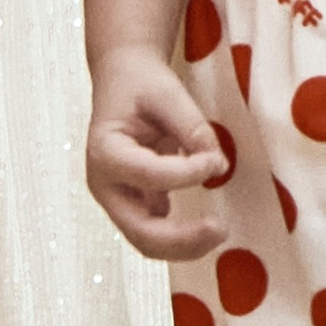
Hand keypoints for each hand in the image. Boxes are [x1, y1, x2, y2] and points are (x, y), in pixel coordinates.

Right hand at [87, 45, 228, 263]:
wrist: (125, 79)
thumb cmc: (140, 83)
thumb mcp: (167, 92)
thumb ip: (192, 127)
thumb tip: (217, 165)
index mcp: (105, 152)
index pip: (148, 175)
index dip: (187, 174)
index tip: (217, 160)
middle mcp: (106, 185)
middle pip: (140, 231)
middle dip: (181, 238)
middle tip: (220, 228)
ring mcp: (119, 199)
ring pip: (147, 241)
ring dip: (184, 245)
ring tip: (218, 232)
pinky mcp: (136, 203)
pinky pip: (157, 233)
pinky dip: (182, 238)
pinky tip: (206, 229)